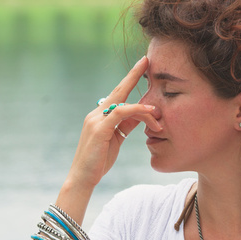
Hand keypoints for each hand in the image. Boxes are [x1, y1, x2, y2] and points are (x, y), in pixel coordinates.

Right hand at [65, 56, 160, 189]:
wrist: (82, 179)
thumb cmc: (99, 162)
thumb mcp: (116, 140)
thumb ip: (126, 125)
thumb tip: (140, 114)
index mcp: (99, 116)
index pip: (117, 95)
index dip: (129, 81)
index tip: (142, 67)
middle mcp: (95, 114)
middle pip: (117, 90)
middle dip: (132, 74)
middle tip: (146, 60)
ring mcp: (95, 120)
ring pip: (122, 102)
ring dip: (144, 107)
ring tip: (158, 114)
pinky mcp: (99, 129)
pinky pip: (120, 112)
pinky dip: (136, 109)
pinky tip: (149, 112)